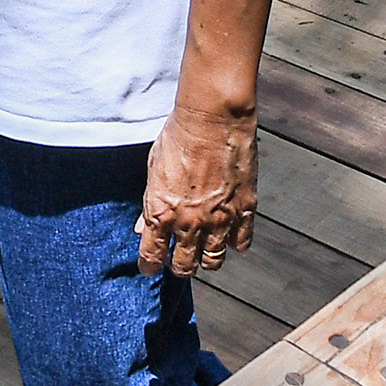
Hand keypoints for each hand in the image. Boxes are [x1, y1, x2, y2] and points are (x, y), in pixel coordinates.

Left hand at [138, 98, 257, 277]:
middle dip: (179, 267)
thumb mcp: (153, 170)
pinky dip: (234, 243)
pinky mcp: (244, 209)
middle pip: (185, 266)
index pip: (152, 256)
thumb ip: (148, 204)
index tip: (150, 267)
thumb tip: (141, 228)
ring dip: (206, 259)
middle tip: (178, 260)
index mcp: (161, 212)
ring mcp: (219, 219)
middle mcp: (190, 222)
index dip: (149, 266)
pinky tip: (228, 234)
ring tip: (203, 250)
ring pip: (214, 261)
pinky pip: (241, 242)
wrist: (212, 117)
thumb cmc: (178, 138)